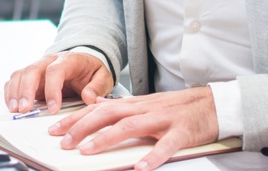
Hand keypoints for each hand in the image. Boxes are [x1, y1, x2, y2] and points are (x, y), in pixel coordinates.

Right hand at [4, 52, 113, 114]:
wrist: (85, 61)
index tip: (53, 109)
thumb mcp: (103, 77)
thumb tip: (88, 98)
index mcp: (68, 60)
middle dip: (26, 90)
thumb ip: (98, 87)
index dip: (52, 89)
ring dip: (15, 91)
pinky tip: (12, 105)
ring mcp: (38, 66)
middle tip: (24, 110)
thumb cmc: (92, 71)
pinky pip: (16, 79)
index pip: (55, 70)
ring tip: (15, 110)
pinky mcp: (31, 75)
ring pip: (21, 73)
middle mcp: (49, 60)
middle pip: (32, 70)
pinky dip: (11, 91)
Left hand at [48, 87, 218, 170]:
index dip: (76, 118)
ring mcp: (162, 119)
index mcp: (134, 104)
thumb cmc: (177, 108)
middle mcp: (144, 108)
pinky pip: (166, 146)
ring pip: (130, 126)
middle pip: (108, 114)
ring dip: (106, 138)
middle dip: (82, 127)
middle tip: (63, 142)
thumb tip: (97, 110)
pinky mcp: (181, 132)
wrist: (211, 103)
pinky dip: (152, 156)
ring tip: (88, 152)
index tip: (55, 129)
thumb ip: (123, 110)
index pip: (99, 108)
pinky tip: (140, 168)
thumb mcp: (146, 106)